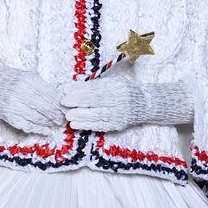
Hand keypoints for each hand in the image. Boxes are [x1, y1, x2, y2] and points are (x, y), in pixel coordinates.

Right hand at [0, 67, 64, 134]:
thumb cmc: (13, 80)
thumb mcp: (29, 77)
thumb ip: (44, 87)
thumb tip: (61, 100)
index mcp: (29, 80)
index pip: (51, 95)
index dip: (60, 105)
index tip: (67, 110)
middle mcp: (21, 92)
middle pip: (45, 108)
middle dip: (56, 116)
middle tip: (63, 120)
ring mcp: (14, 104)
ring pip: (37, 117)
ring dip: (48, 123)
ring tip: (55, 125)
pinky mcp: (9, 114)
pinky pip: (26, 124)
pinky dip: (37, 129)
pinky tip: (45, 130)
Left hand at [60, 74, 191, 132]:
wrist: (144, 104)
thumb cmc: (124, 90)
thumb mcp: (112, 81)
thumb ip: (94, 83)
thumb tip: (73, 83)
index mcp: (117, 87)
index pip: (95, 89)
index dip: (79, 90)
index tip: (65, 90)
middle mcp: (119, 100)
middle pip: (96, 101)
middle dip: (77, 102)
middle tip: (63, 102)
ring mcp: (119, 114)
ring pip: (97, 115)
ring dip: (80, 116)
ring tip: (68, 115)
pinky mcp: (117, 125)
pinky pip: (100, 126)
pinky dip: (87, 125)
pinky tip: (75, 124)